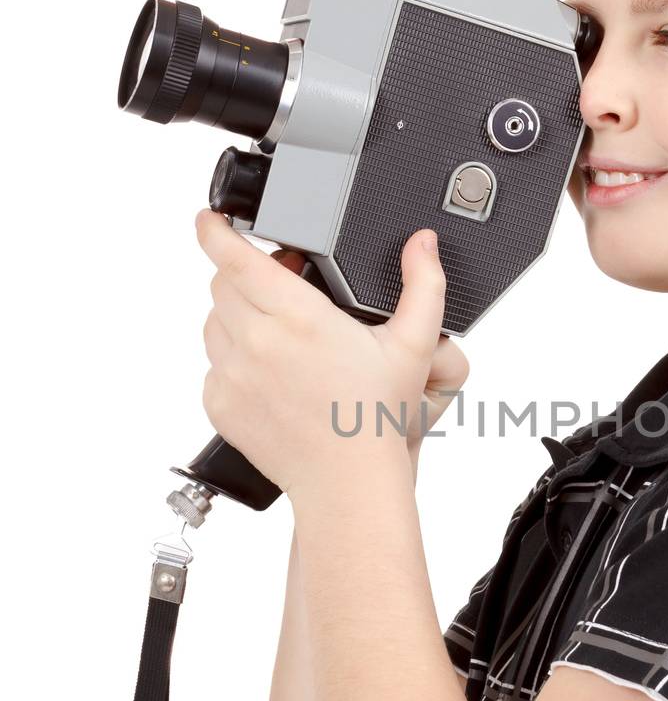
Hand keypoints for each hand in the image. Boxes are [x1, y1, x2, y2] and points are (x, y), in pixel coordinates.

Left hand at [195, 210, 467, 503]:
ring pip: (214, 323)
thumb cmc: (375, 418)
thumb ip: (423, 285)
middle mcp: (257, 342)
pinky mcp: (220, 403)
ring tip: (278, 336)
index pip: (234, 257)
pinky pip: (214, 366)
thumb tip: (423, 244)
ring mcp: (232, 375)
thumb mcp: (412, 346)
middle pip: (223, 284)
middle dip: (245, 277)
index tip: (212, 218)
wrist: (347, 483)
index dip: (216, 229)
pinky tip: (272, 375)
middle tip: (280, 289)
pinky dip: (233, 361)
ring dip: (237, 317)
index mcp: (299, 317)